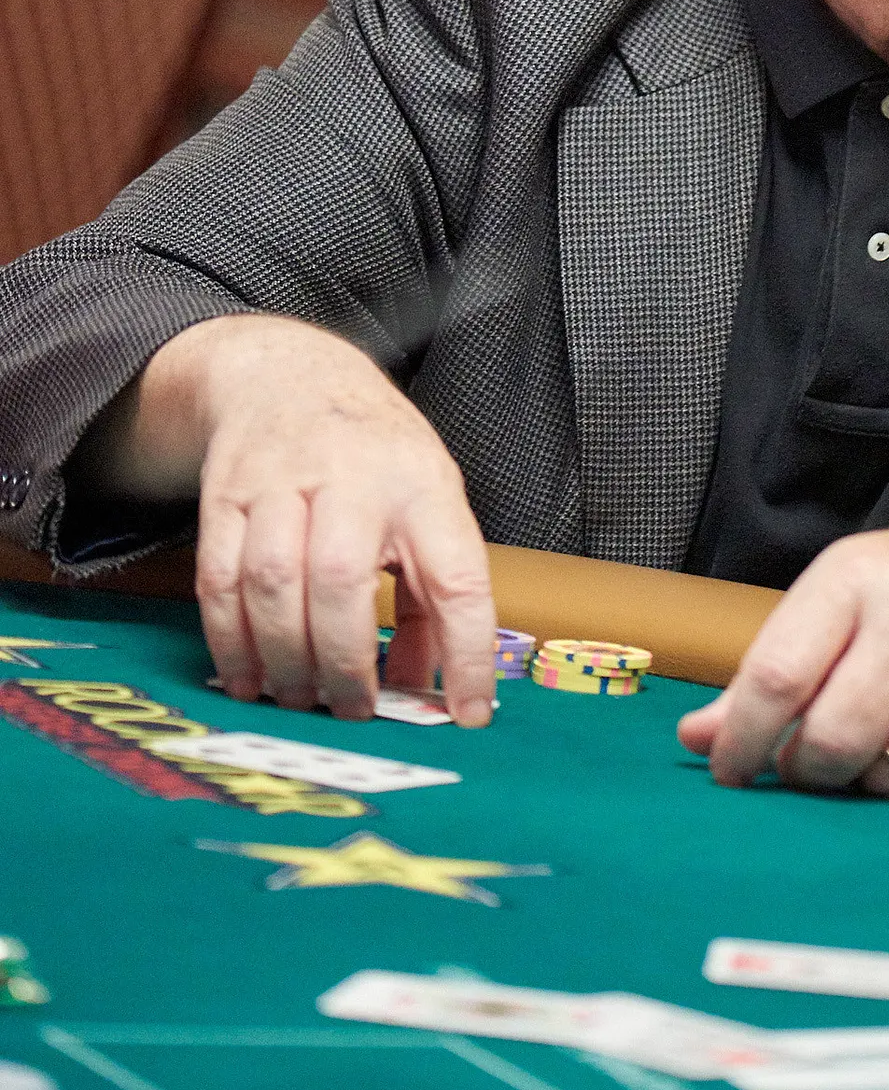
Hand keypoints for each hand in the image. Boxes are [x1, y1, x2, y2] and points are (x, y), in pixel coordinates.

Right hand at [141, 317, 495, 725]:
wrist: (289, 376)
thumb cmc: (375, 455)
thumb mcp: (429, 501)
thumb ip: (433, 595)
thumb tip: (426, 689)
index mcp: (423, 484)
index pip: (457, 576)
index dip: (467, 652)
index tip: (468, 713)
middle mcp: (354, 477)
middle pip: (343, 578)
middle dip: (346, 661)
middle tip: (353, 710)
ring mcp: (282, 481)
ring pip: (273, 582)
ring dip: (286, 658)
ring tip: (301, 699)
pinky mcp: (225, 495)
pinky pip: (219, 580)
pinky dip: (232, 642)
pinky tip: (250, 676)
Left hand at [677, 491, 888, 800]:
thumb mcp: (842, 595)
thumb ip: (773, 667)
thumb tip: (697, 739)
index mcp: (857, 577)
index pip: (777, 678)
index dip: (742, 740)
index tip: (730, 770)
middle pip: (832, 740)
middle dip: (809, 769)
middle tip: (813, 760)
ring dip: (872, 778)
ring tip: (883, 737)